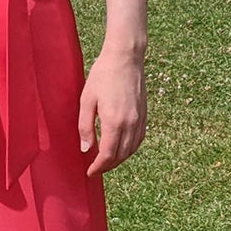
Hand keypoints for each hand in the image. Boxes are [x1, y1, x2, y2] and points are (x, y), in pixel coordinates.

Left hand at [78, 48, 146, 176]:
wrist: (126, 58)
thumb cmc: (102, 76)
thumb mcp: (86, 100)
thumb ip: (85, 126)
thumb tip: (86, 149)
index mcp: (114, 121)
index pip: (107, 155)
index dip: (98, 167)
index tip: (89, 172)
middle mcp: (130, 124)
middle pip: (120, 156)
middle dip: (107, 166)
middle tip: (95, 169)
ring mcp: (140, 120)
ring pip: (131, 150)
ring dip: (119, 159)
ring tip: (106, 161)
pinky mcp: (144, 115)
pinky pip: (139, 140)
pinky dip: (129, 149)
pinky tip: (121, 148)